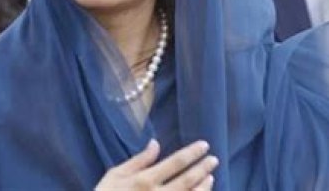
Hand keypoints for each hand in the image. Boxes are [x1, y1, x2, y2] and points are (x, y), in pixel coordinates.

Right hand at [95, 139, 217, 189]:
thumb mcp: (114, 175)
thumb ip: (138, 161)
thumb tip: (155, 143)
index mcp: (145, 180)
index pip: (175, 162)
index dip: (192, 153)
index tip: (204, 146)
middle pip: (187, 180)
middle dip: (203, 168)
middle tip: (214, 159)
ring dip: (203, 188)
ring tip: (211, 178)